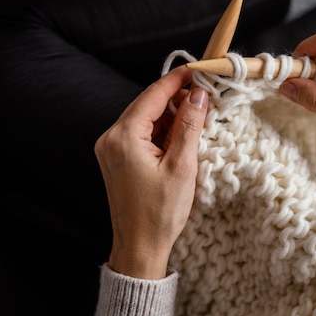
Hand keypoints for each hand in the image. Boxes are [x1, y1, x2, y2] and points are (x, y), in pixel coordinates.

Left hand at [94, 66, 207, 278]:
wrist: (140, 247)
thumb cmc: (160, 213)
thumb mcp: (182, 166)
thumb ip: (190, 125)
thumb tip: (198, 94)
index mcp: (123, 137)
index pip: (153, 95)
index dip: (177, 79)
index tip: (198, 69)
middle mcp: (111, 138)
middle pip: (147, 104)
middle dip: (176, 97)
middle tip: (205, 94)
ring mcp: (111, 149)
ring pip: (145, 118)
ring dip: (171, 115)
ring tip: (198, 115)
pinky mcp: (117, 159)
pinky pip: (141, 134)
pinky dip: (161, 131)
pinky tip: (181, 134)